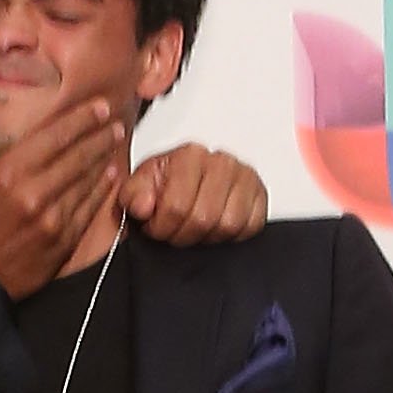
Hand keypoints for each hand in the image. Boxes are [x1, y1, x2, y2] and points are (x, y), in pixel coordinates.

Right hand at [0, 94, 123, 299]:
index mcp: (6, 176)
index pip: (55, 136)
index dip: (82, 118)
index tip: (98, 107)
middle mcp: (33, 196)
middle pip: (78, 156)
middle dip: (100, 136)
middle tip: (114, 122)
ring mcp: (52, 221)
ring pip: (88, 181)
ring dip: (104, 159)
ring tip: (113, 143)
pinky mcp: (63, 242)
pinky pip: (89, 208)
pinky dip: (101, 189)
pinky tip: (108, 176)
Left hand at [120, 143, 267, 245]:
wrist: (183, 184)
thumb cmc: (163, 186)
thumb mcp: (137, 188)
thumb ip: (132, 196)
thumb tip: (144, 206)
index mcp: (189, 155)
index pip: (177, 206)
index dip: (162, 227)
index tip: (155, 228)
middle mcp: (221, 161)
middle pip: (204, 219)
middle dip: (183, 235)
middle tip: (173, 232)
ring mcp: (244, 176)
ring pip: (228, 225)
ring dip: (207, 237)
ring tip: (193, 229)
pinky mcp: (260, 194)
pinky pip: (250, 226)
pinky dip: (231, 235)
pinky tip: (214, 227)